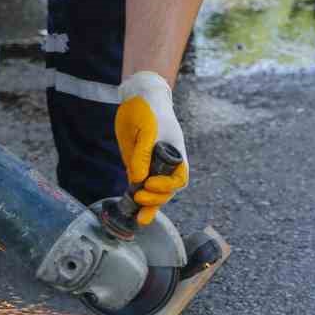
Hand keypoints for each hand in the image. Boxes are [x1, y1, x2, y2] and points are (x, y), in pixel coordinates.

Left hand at [114, 71, 189, 224]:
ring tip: (140, 218)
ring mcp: (155, 164)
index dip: (166, 185)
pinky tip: (135, 211)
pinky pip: (144, 186)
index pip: (179, 176)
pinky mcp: (141, 166)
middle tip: (139, 198)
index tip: (149, 182)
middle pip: (169, 189)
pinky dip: (141, 199)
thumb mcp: (145, 129)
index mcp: (175, 151)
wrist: (140, 97)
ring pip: (158, 191)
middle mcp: (168, 161)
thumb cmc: (147, 109)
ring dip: (150, 205)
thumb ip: (142, 154)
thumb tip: (139, 180)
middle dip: (156, 198)